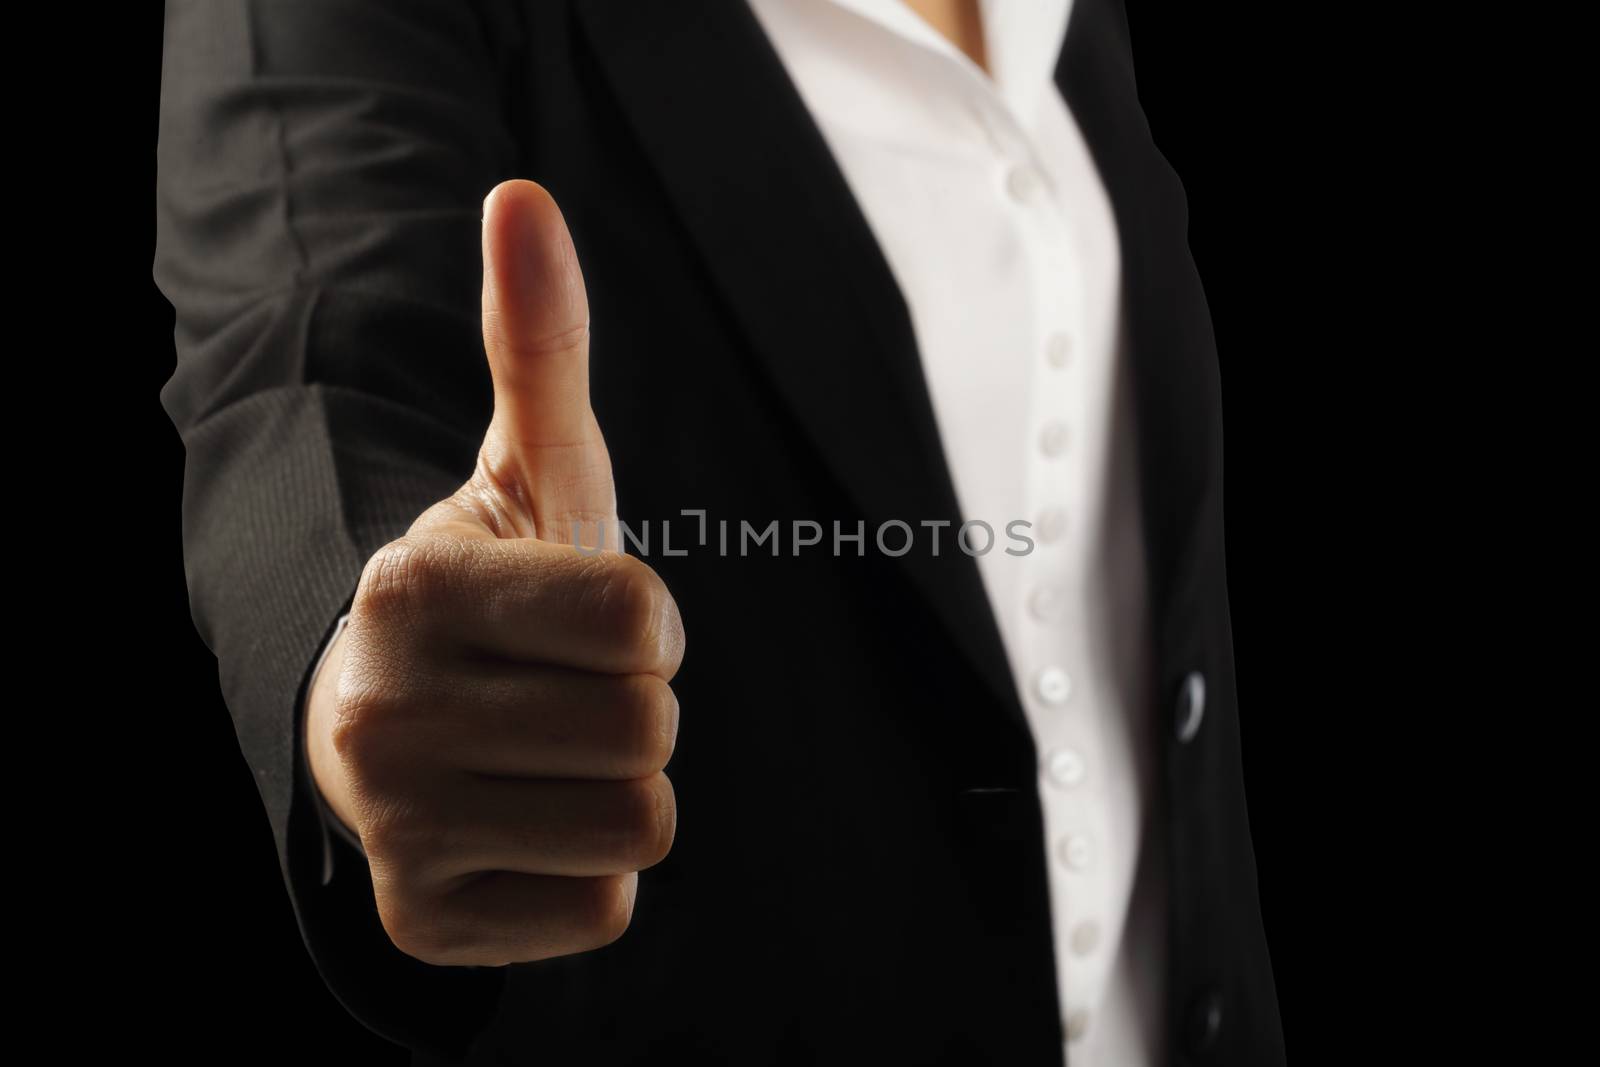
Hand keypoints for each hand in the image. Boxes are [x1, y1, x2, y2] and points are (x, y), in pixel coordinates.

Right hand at [305, 181, 684, 966]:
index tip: (593, 621)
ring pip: (639, 826)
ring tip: (547, 756)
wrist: (392, 722)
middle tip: (564, 692)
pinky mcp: (428, 918)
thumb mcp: (529, 469)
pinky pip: (605, 909)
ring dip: (620, 787)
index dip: (648, 622)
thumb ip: (541, 343)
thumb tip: (524, 198)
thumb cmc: (496, 593)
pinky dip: (591, 871)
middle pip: (650, 731)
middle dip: (637, 707)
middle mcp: (382, 713)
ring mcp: (396, 829)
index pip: (645, 620)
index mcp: (414, 590)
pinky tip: (527, 825)